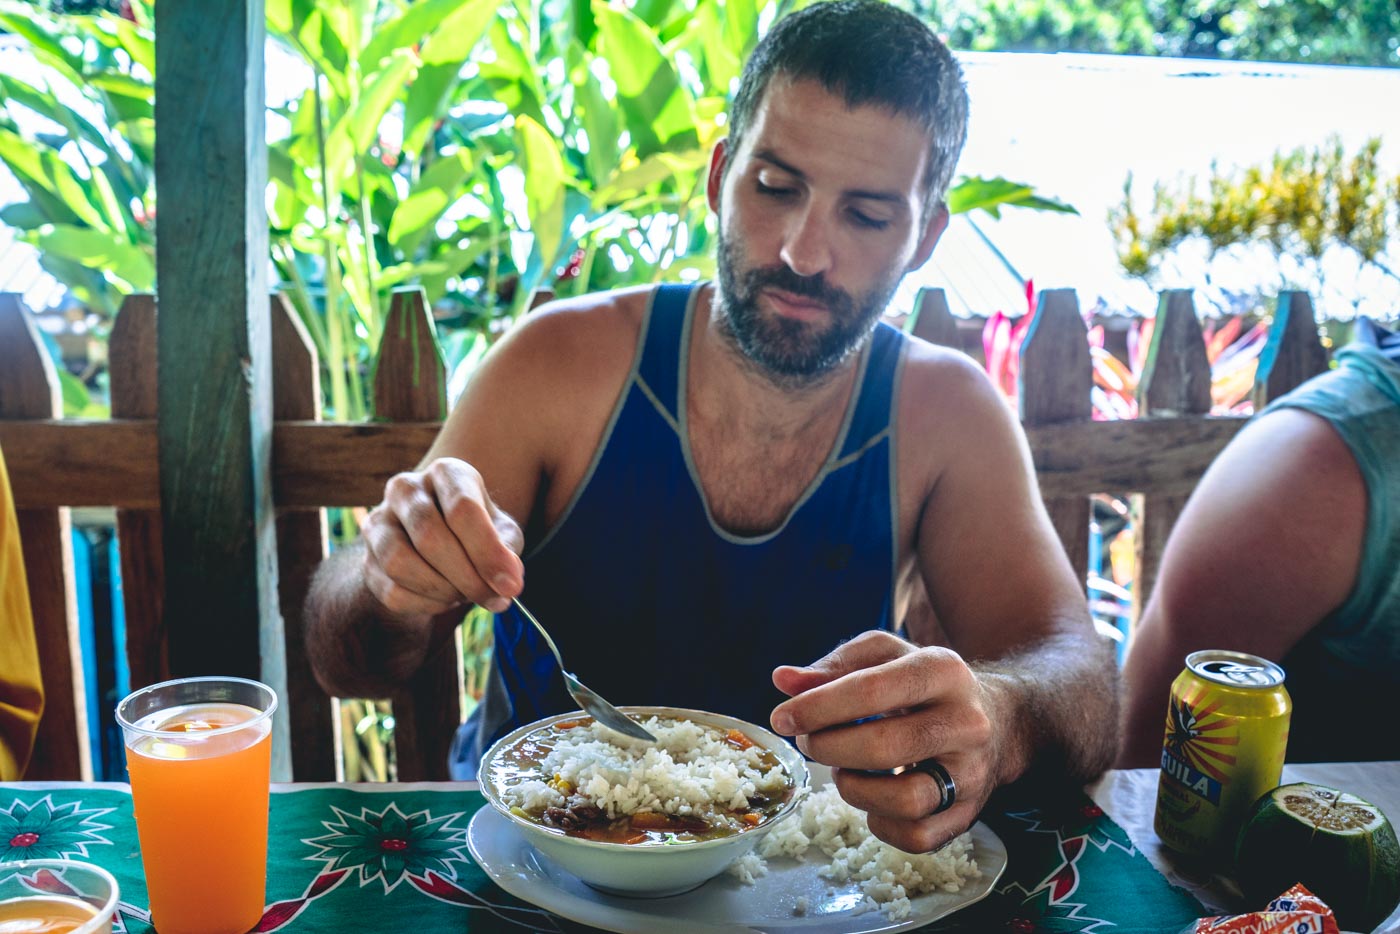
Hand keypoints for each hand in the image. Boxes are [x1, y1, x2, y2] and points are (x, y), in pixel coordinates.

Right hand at [361, 457, 524, 618]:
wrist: (439, 542)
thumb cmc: (477, 533)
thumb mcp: (503, 533)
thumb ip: (508, 552)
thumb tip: (508, 582)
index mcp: (446, 472)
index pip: (462, 509)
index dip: (488, 553)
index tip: (510, 586)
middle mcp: (405, 489)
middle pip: (429, 536)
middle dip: (466, 577)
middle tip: (491, 597)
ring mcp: (379, 522)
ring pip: (400, 563)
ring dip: (441, 590)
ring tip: (464, 593)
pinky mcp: (366, 558)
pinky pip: (390, 590)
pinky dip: (424, 605)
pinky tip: (444, 599)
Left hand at [769, 630, 996, 853]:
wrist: (997, 722)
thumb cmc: (923, 686)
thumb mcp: (886, 658)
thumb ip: (833, 666)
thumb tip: (783, 681)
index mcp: (944, 671)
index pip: (873, 689)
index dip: (819, 706)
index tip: (782, 717)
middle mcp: (967, 723)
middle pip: (885, 747)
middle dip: (830, 748)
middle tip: (809, 743)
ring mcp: (972, 774)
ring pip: (905, 800)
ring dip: (854, 788)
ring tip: (842, 769)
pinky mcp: (969, 815)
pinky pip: (915, 836)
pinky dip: (879, 822)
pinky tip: (871, 797)